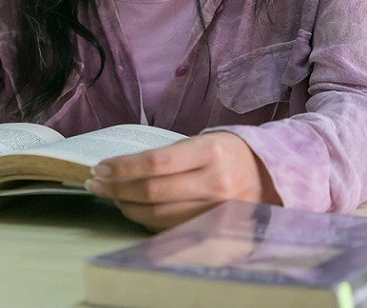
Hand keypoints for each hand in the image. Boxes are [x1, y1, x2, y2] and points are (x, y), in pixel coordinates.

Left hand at [86, 131, 279, 230]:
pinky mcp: (214, 226)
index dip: (124, 167)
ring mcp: (216, 208)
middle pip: (153, 191)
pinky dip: (146, 219)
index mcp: (211, 151)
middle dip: (117, 188)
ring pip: (159, 214)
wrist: (270, 175)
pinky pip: (171, 227)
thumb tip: (124, 167)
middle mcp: (215, 182)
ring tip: (110, 195)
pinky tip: (132, 208)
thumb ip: (170, 154)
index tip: (102, 167)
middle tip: (96, 182)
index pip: (156, 162)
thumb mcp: (204, 141)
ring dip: (126, 206)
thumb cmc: (229, 152)